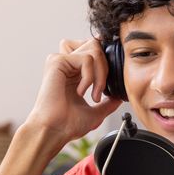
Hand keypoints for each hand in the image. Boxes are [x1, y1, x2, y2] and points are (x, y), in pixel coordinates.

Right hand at [24, 37, 122, 151]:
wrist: (54, 130)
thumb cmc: (67, 124)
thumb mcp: (95, 113)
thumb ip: (108, 103)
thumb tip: (119, 98)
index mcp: (74, 72)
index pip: (94, 50)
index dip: (105, 61)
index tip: (109, 83)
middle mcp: (67, 64)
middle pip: (96, 44)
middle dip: (105, 67)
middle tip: (100, 91)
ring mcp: (61, 61)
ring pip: (94, 49)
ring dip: (100, 74)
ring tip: (94, 95)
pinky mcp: (57, 61)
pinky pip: (86, 59)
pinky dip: (90, 77)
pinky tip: (80, 92)